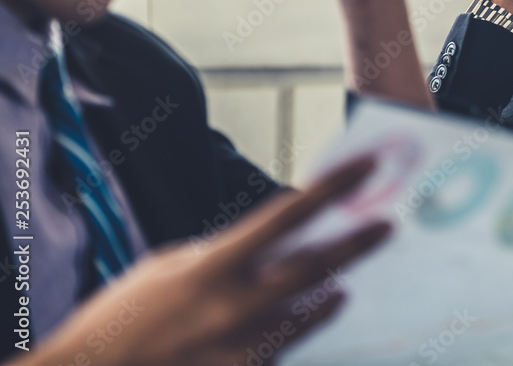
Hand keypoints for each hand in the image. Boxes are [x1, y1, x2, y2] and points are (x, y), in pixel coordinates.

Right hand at [20, 156, 390, 365]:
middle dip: (358, 242)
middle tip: (388, 226)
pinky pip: (289, 347)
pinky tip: (318, 312)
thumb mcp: (170, 267)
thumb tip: (275, 241)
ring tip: (346, 280)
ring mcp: (244, 348)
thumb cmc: (124, 317)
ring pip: (312, 312)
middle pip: (317, 266)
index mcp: (214, 265)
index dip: (334, 187)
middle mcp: (236, 306)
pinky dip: (305, 325)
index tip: (367, 165)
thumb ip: (226, 253)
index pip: (290, 215)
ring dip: (332, 289)